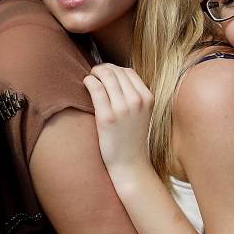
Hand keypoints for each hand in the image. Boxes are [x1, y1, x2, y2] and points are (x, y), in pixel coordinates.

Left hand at [83, 64, 153, 180]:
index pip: (128, 71)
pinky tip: (85, 83)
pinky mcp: (107, 117)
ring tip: (90, 78)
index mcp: (147, 98)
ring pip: (107, 76)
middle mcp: (137, 101)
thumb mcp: (141, 114)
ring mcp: (122, 109)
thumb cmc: (132, 139)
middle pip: (116, 71)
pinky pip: (97, 89)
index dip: (114, 69)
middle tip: (94, 74)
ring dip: (95, 73)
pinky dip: (89, 81)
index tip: (105, 73)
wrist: (130, 164)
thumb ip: (133, 96)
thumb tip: (114, 77)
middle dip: (103, 69)